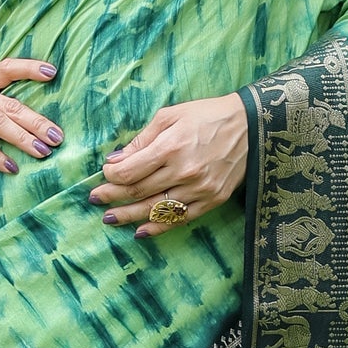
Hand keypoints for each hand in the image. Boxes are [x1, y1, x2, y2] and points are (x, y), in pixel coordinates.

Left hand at [92, 93, 246, 237]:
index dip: (111, 177)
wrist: (251, 126)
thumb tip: (115, 160)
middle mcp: (184, 171)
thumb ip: (141, 140)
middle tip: (96, 200)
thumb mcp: (170, 116)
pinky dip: (158, 227)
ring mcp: (199, 189)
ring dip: (129, 216)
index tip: (104, 175)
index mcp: (170, 147)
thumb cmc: (207, 116)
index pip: (129, 172)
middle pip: (138, 192)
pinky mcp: (213, 200)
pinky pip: (180, 219)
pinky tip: (141, 230)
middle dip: (113, 197)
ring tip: (110, 219)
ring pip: (156, 209)